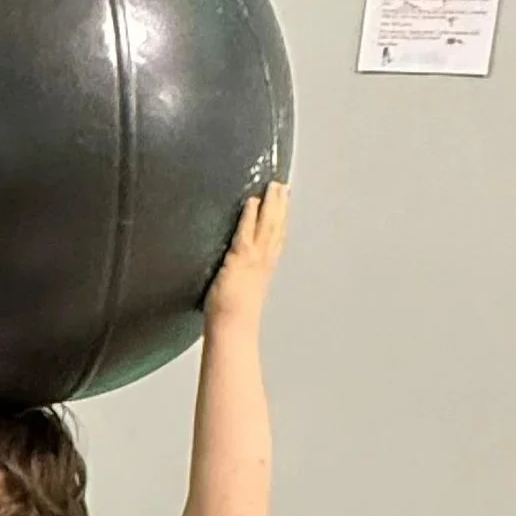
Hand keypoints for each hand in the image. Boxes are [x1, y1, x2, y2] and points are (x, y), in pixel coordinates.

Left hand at [205, 181, 288, 323]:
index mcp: (264, 271)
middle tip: (283, 187)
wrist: (232, 329)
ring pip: (267, 226)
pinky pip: (246, 232)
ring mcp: (254, 260)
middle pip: (277, 229)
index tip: (284, 206)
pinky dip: (250, 215)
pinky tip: (252, 200)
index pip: (275, 241)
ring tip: (273, 186)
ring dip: (271, 204)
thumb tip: (231, 281)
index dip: (281, 222)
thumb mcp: (240, 295)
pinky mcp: (240, 260)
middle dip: (281, 207)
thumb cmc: (232, 319)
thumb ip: (239, 283)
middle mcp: (264, 263)